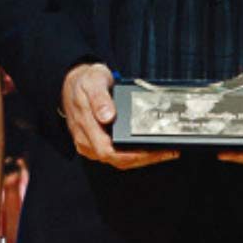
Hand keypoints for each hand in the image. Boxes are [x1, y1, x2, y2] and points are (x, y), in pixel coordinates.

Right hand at [63, 62, 177, 169]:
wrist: (74, 82)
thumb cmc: (85, 82)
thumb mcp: (93, 82)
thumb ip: (100, 99)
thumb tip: (107, 116)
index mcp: (85, 128)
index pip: (109, 152)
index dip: (133, 155)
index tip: (153, 150)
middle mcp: (87, 141)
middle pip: (118, 160)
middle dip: (145, 159)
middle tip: (167, 152)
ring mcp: (92, 144)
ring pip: (120, 160)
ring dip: (143, 159)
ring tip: (164, 152)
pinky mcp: (98, 143)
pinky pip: (118, 155)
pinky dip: (136, 154)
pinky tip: (150, 148)